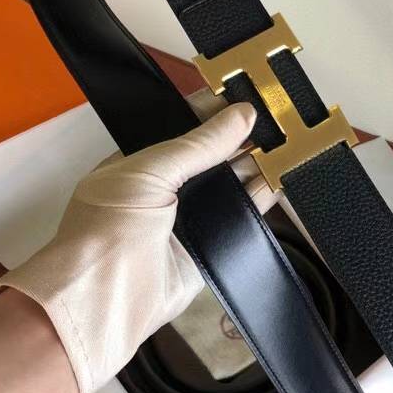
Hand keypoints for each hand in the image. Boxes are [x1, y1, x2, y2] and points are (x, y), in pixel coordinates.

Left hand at [0, 100, 262, 392]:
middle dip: (242, 135)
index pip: (183, 125)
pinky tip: (280, 178)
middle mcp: (166, 188)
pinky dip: (262, 198)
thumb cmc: (105, 231)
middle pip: (213, 153)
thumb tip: (241, 114)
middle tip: (277, 115)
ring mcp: (190, 217)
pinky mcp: (211, 245)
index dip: (214, 108)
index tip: (247, 92)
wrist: (105, 300)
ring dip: (256, 164)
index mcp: (140, 162)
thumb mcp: (148, 171)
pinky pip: (242, 216)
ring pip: (231, 183)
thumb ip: (198, 144)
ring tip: (287, 142)